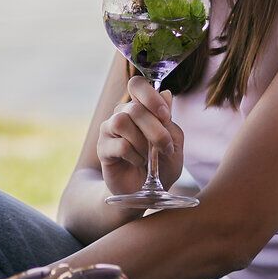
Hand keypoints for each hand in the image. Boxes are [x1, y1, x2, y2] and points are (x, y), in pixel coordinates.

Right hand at [98, 74, 185, 197]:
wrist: (146, 193)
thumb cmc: (161, 166)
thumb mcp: (174, 143)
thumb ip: (169, 121)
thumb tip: (166, 93)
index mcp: (140, 108)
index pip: (137, 85)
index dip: (150, 96)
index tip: (165, 115)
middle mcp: (122, 115)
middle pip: (134, 108)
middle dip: (155, 129)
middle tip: (165, 147)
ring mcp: (109, 130)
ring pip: (122, 121)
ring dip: (142, 142)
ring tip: (148, 157)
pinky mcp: (103, 148)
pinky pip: (120, 145)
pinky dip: (135, 156)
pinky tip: (138, 163)